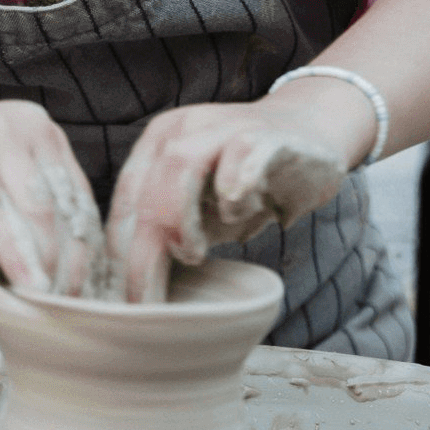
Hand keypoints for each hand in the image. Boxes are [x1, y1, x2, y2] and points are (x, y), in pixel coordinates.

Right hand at [0, 99, 104, 295]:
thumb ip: (8, 242)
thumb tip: (45, 287)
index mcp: (40, 135)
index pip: (79, 200)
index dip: (87, 252)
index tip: (89, 295)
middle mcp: (27, 126)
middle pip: (65, 207)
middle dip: (71, 265)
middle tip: (73, 312)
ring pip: (37, 211)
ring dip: (47, 265)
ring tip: (52, 308)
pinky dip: (13, 253)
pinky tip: (24, 287)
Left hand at [104, 89, 363, 303]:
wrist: (311, 134)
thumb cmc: (245, 181)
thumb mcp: (202, 211)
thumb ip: (170, 236)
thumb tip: (136, 293)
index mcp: (159, 143)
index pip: (127, 199)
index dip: (118, 251)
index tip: (120, 301)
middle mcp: (186, 129)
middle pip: (148, 187)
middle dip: (142, 250)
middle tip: (147, 299)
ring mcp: (226, 128)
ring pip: (183, 163)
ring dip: (178, 218)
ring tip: (192, 255)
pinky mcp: (270, 136)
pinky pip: (244, 152)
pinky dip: (233, 183)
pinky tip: (233, 212)